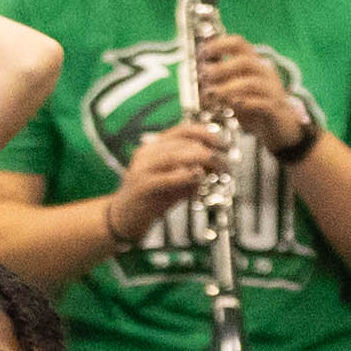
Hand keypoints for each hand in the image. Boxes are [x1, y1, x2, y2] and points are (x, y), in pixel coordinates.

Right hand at [99, 127, 225, 247]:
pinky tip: (199, 178)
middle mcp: (147, 153)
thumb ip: (193, 175)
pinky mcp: (142, 186)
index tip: (223, 145)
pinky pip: (167, 176)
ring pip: (176, 155)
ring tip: (219, 173)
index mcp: (154, 147)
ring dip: (203, 162)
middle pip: (183, 143)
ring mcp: (142, 168)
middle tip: (226, 165)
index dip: (206, 134)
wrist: (123, 220)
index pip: (182, 130)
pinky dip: (186, 176)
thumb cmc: (151, 201)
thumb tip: (216, 169)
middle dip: (210, 152)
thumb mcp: (176, 184)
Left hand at [195, 35, 311, 152]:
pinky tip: (232, 106)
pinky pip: (262, 103)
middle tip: (203, 77)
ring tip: (212, 95)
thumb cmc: (253, 107)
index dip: (219, 44)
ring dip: (227, 88)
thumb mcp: (233, 92)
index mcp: (253, 62)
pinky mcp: (275, 108)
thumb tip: (197, 75)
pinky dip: (245, 104)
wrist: (279, 128)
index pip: (238, 43)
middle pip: (245, 61)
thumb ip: (219, 82)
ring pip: (251, 83)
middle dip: (221, 68)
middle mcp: (264, 72)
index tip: (202, 53)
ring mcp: (272, 89)